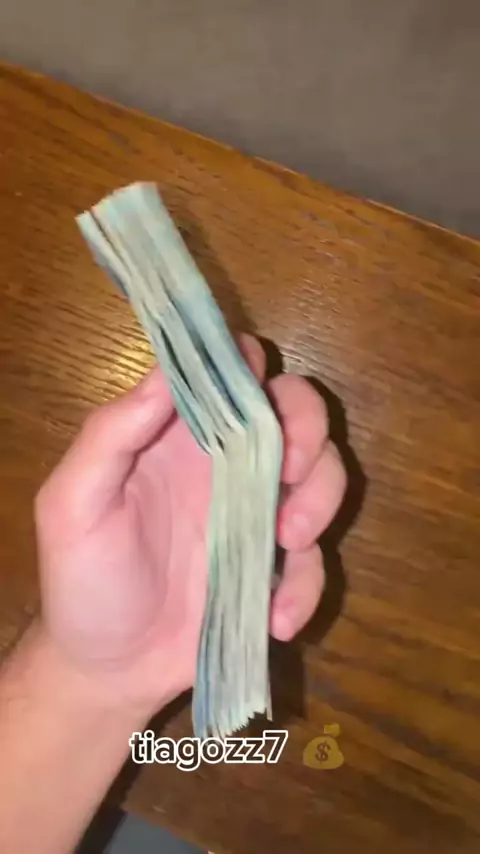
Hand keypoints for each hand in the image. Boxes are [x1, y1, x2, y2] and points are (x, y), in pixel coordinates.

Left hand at [35, 334, 345, 718]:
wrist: (108, 670)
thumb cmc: (83, 579)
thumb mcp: (73, 504)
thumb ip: (109, 435)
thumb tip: (165, 375)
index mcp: (178, 437)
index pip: (230, 374)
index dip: (251, 366)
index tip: (255, 394)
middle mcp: (225, 466)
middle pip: (295, 412)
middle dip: (308, 429)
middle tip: (290, 470)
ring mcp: (256, 517)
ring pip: (323, 476)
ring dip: (320, 503)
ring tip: (286, 544)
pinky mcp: (275, 569)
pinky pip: (314, 561)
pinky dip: (306, 586)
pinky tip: (273, 619)